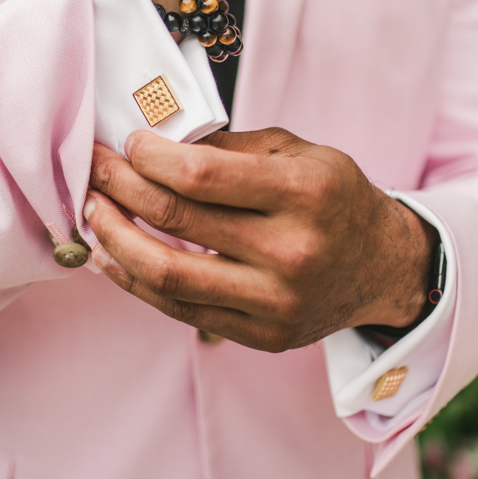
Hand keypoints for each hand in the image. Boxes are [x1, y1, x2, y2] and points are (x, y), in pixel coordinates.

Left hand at [83, 128, 436, 350]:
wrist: (384, 267)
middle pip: (176, 220)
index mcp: (304, 192)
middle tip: (93, 167)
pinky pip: (180, 310)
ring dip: (114, 238)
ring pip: (166, 274)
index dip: (148, 157)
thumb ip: (230, 147)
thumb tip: (155, 142)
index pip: (199, 175)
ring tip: (93, 211)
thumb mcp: (298, 153)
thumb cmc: (334, 198)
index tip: (127, 143)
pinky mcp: (264, 336)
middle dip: (120, 187)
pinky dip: (135, 281)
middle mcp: (292, 251)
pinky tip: (112, 256)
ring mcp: (276, 301)